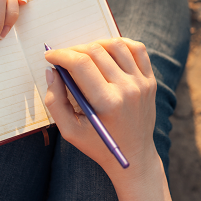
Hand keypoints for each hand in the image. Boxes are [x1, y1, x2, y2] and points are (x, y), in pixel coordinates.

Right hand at [44, 38, 158, 177]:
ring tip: (83, 54)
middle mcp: (128, 89)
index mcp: (107, 102)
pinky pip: (138, 49)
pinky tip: (107, 51)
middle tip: (63, 57)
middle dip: (74, 49)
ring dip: (95, 44)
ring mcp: (142, 83)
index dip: (61, 55)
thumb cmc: (98, 145)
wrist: (134, 156)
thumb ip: (55, 100)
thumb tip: (51, 70)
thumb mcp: (69, 130)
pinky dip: (121, 44)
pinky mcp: (150, 80)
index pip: (81, 64)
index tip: (50, 55)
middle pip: (96, 51)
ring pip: (116, 45)